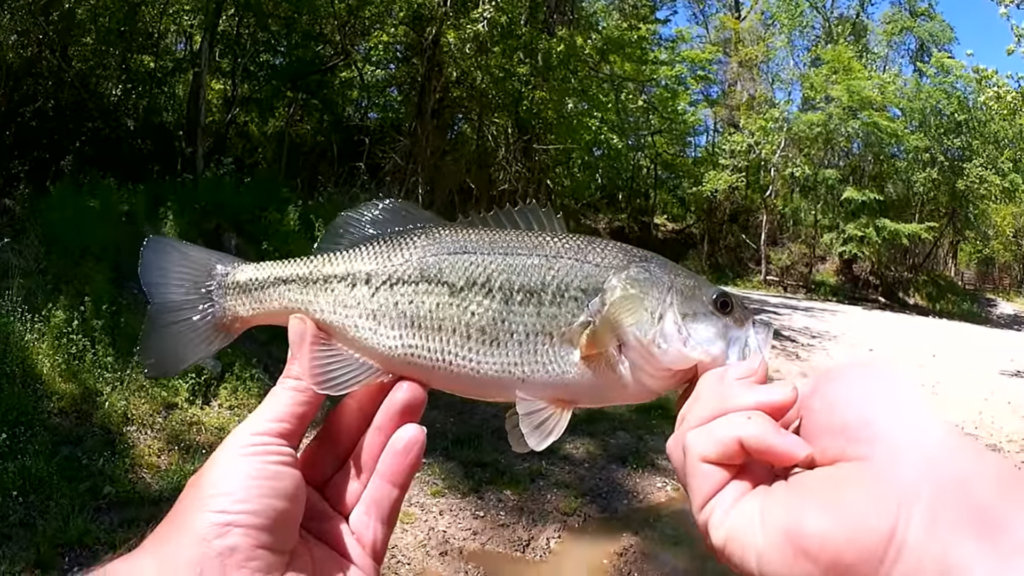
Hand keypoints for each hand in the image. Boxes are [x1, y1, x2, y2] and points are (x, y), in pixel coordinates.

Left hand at [96, 314, 427, 574]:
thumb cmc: (225, 513)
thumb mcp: (259, 441)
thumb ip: (297, 388)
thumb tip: (307, 324)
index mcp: (263, 471)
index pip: (312, 422)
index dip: (342, 388)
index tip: (371, 352)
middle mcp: (297, 500)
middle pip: (346, 446)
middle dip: (376, 405)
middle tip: (407, 365)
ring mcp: (330, 532)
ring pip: (369, 474)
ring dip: (392, 431)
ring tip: (418, 389)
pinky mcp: (360, 559)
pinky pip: (382, 510)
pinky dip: (399, 473)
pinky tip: (414, 436)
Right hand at [668, 357, 1023, 575]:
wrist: (916, 489)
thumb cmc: (892, 439)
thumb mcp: (824, 383)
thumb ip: (769, 385)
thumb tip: (741, 383)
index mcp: (773, 447)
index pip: (715, 407)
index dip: (724, 379)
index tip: (757, 365)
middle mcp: (749, 476)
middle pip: (694, 416)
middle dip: (726, 387)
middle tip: (781, 393)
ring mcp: (735, 500)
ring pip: (687, 434)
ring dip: (733, 407)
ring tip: (788, 413)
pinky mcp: (722, 520)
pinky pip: (698, 452)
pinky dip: (738, 432)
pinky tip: (788, 448)